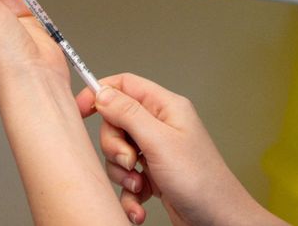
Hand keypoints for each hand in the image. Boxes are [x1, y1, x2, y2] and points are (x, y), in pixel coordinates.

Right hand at [77, 74, 286, 225]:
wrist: (217, 219)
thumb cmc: (200, 180)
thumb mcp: (159, 142)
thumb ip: (129, 114)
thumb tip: (102, 92)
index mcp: (166, 107)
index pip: (125, 85)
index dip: (100, 93)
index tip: (80, 111)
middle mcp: (161, 125)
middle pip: (116, 122)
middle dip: (115, 147)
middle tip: (131, 161)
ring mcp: (156, 151)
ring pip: (119, 153)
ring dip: (123, 175)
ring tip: (141, 186)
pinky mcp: (153, 175)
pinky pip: (127, 178)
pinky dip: (129, 194)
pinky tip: (141, 204)